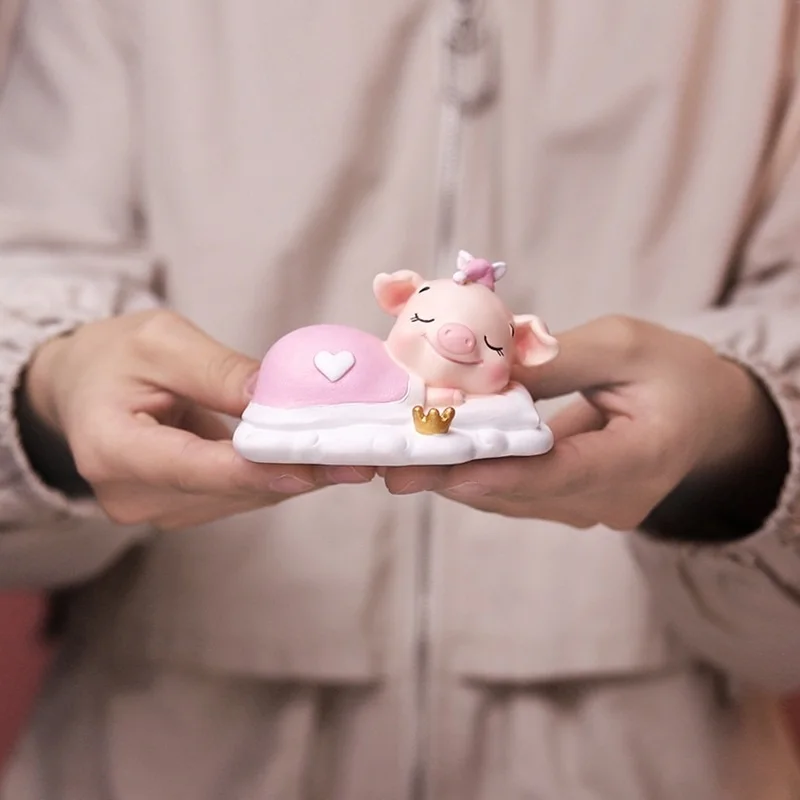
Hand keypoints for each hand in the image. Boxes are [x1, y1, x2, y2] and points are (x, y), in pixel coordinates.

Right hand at [25, 310, 372, 529]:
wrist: (80, 385)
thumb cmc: (112, 356)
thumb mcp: (160, 341)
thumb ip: (217, 371)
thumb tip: (279, 396)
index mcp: (112, 448)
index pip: (195, 466)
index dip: (259, 468)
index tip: (315, 463)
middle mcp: (131, 494)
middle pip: (229, 488)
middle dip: (296, 469)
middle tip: (361, 454)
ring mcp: (155, 508)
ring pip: (243, 497)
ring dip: (296, 474)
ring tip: (351, 452)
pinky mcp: (178, 507)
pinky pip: (239, 494)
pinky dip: (277, 473)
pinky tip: (314, 454)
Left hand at [383, 316, 785, 530]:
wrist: (707, 413)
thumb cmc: (673, 371)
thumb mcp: (625, 345)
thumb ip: (560, 360)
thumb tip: (491, 372)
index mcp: (644, 458)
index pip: (565, 473)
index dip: (502, 472)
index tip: (446, 468)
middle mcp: (616, 500)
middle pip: (526, 492)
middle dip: (458, 475)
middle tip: (395, 463)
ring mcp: (595, 509)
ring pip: (515, 499)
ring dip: (458, 477)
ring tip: (400, 460)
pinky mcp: (575, 504)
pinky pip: (520, 493)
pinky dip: (479, 473)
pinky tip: (437, 456)